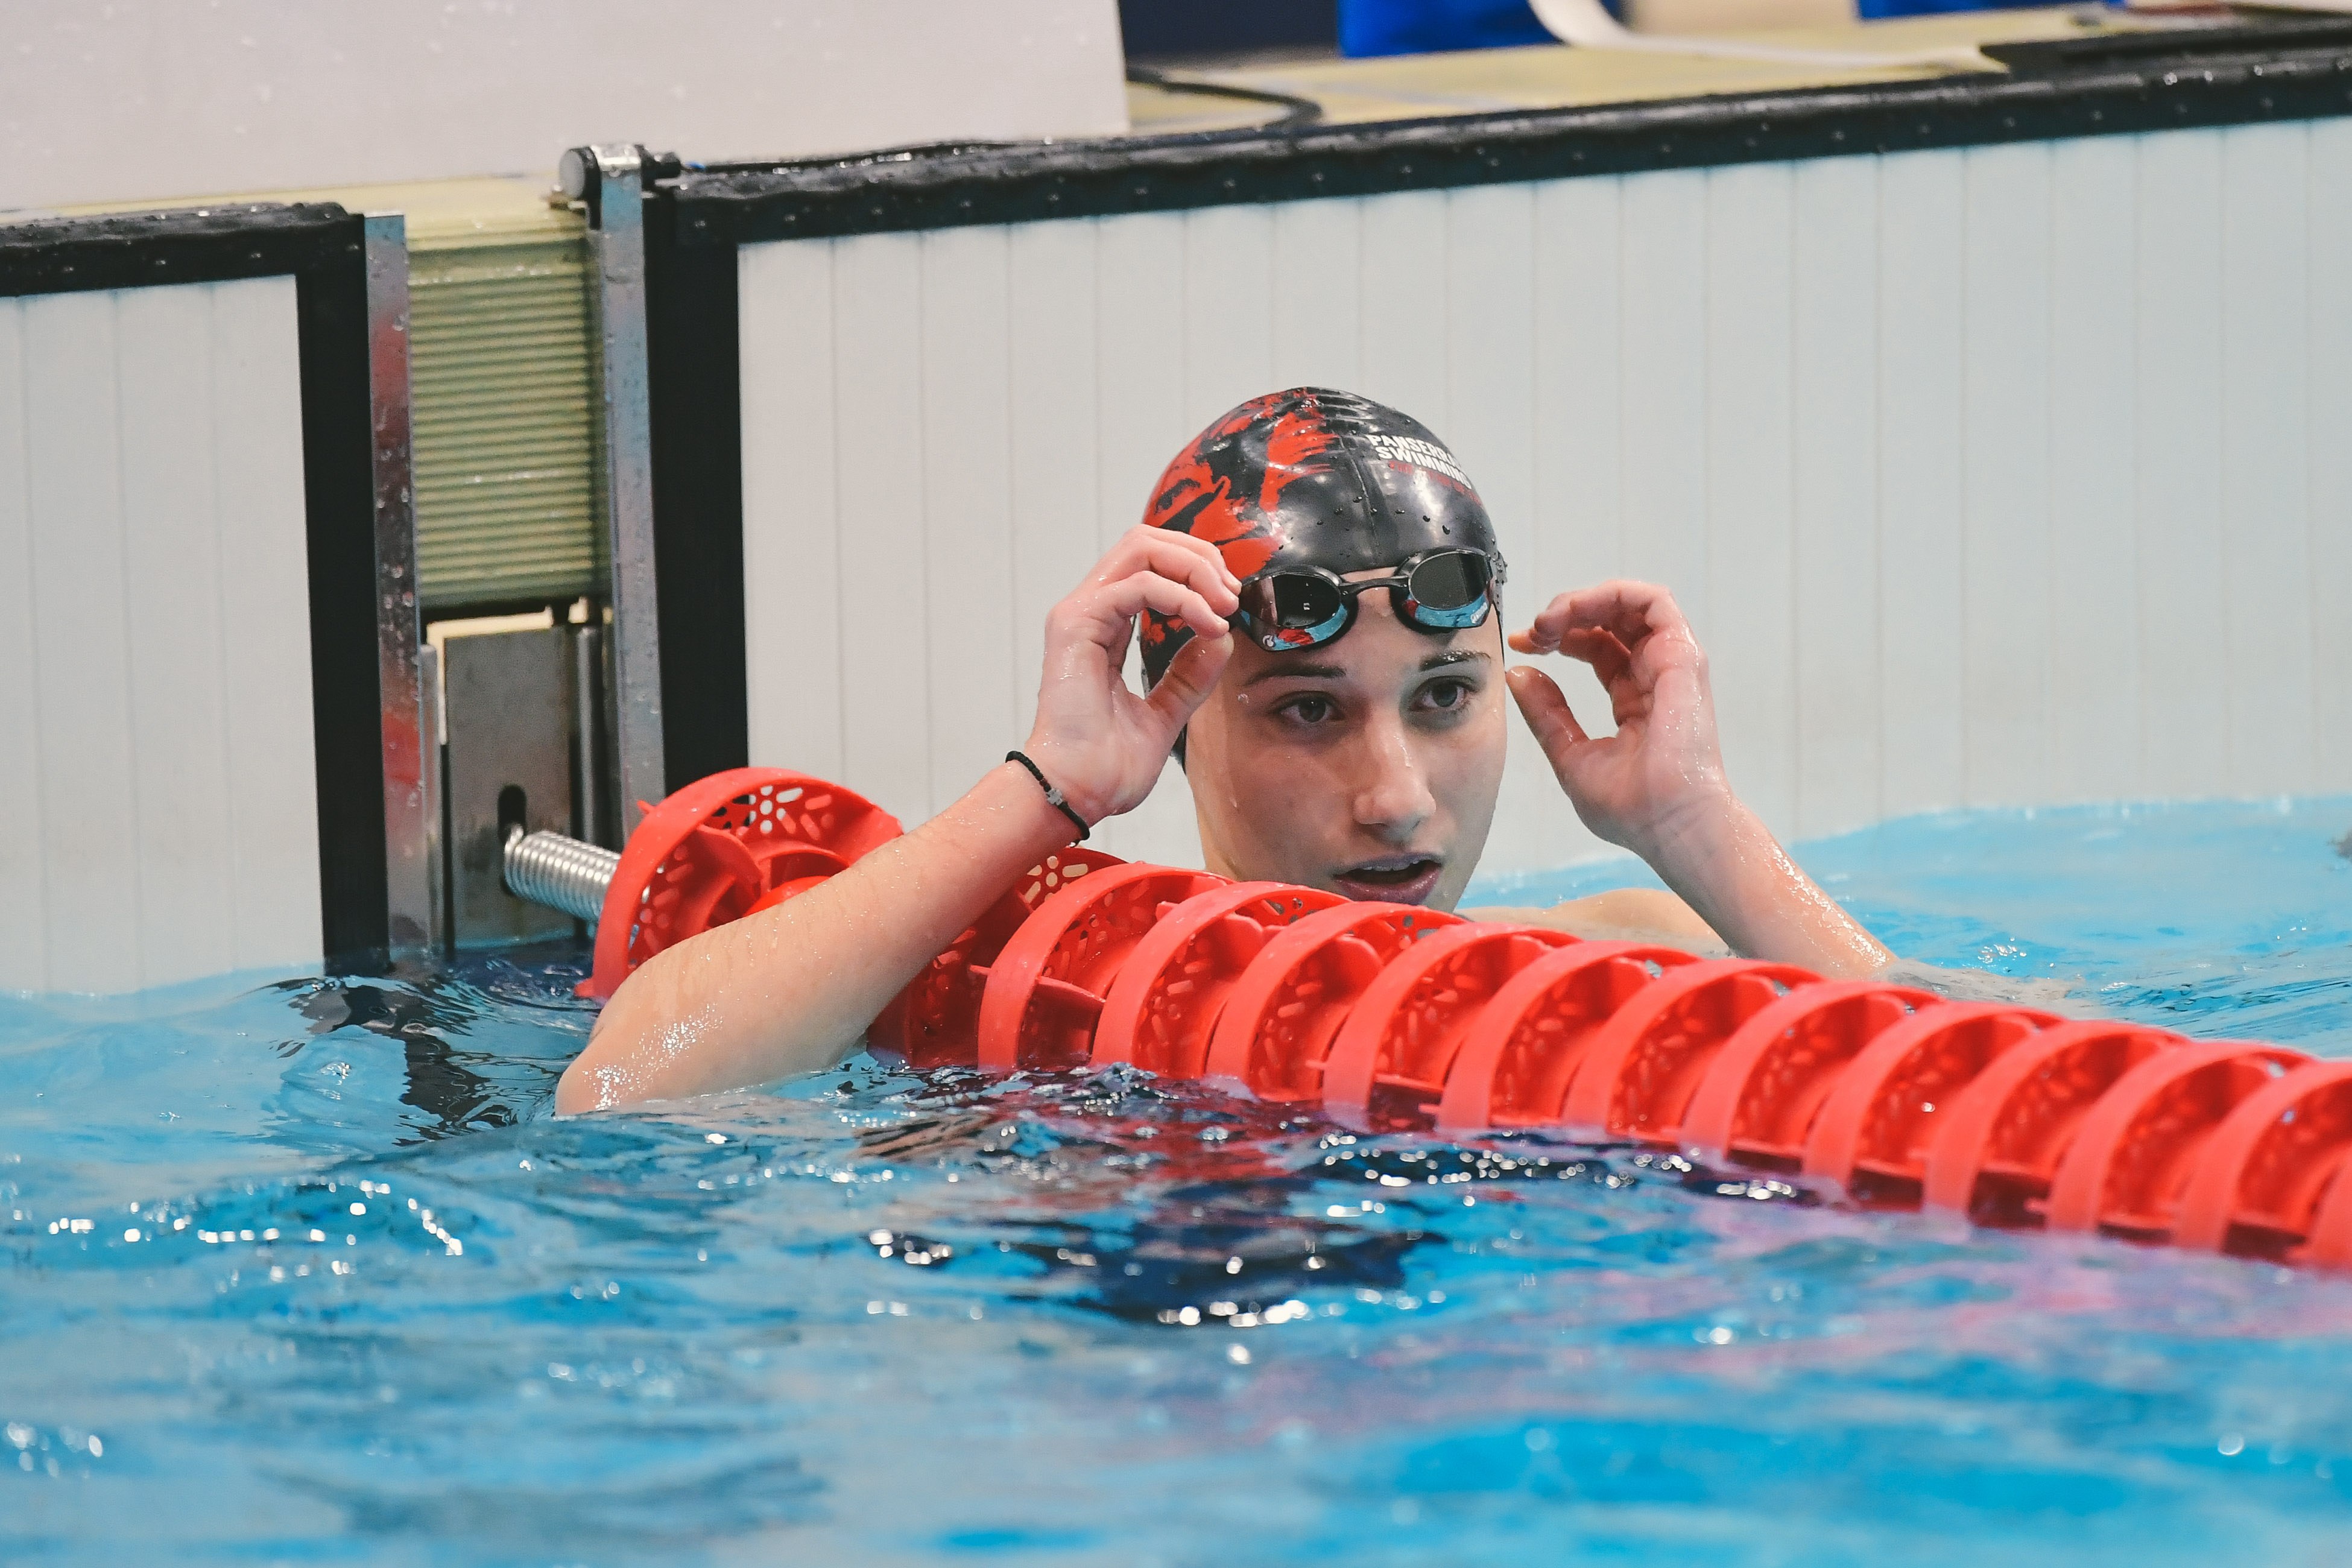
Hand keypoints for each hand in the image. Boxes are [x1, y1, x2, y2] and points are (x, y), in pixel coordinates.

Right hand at [1023, 526, 1238, 822]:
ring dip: (1194, 569)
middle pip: (1147, 541)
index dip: (1197, 569)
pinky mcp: (1076, 624)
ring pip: (1142, 549)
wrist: (1076, 793)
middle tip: (1231, 596)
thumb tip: (1219, 639)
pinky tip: (1206, 624)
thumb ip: (1189, 676)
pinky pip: (1139, 585)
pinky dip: (1182, 597)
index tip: (1230, 605)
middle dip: (1200, 557)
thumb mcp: (1165, 713)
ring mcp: (1080, 613)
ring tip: (1223, 606)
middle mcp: (1090, 611)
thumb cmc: (1106, 765)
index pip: (1151, 564)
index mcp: (1105, 627)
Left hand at [1504, 580, 1732, 859]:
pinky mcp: (1682, 657)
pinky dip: (1612, 594)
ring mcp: (1671, 665)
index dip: (1557, 637)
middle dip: (1565, 615)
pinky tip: (1575, 613)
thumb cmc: (1633, 808)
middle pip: (1611, 620)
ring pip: (1630, 604)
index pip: (1596, 648)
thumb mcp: (1571, 756)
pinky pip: (1655, 602)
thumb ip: (1547, 713)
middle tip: (1533, 632)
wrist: (1670, 825)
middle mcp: (1654, 676)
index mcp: (1633, 700)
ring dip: (1583, 600)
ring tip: (1549, 621)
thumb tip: (1520, 674)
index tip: (1523, 646)